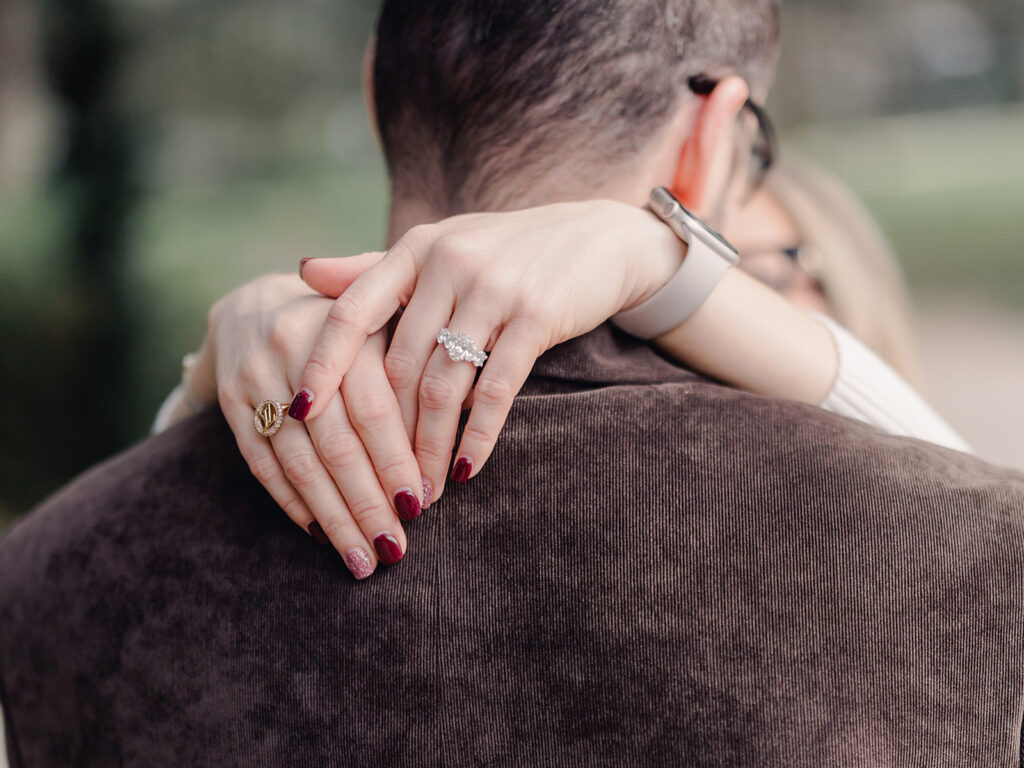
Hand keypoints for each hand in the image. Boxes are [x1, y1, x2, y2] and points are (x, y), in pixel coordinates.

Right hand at [201, 274, 424, 578]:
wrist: (255, 305)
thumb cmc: (348, 326)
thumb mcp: (384, 323)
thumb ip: (419, 363)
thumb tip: (473, 412)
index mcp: (347, 329)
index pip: (373, 409)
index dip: (395, 461)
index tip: (421, 506)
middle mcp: (295, 350)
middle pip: (336, 443)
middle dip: (367, 503)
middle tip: (394, 549)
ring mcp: (257, 378)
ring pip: (298, 462)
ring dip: (332, 517)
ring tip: (362, 560)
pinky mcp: (230, 403)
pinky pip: (262, 464)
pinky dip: (293, 504)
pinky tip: (320, 536)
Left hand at [294, 199, 684, 501]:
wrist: (599, 239)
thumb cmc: (508, 251)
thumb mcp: (440, 248)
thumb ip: (373, 268)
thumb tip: (304, 273)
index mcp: (416, 248)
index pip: (352, 310)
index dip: (322, 365)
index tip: (297, 414)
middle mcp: (448, 263)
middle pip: (399, 366)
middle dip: (386, 434)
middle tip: (379, 484)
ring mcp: (494, 288)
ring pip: (443, 386)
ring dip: (428, 448)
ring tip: (422, 493)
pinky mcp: (537, 316)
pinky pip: (496, 390)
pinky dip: (478, 436)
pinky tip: (467, 469)